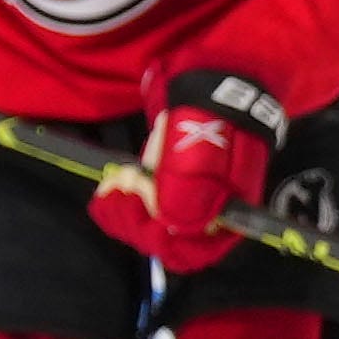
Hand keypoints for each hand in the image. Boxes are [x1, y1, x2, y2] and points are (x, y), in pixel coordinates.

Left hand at [95, 67, 284, 271]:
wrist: (211, 87)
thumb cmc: (215, 116)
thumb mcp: (205, 146)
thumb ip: (189, 186)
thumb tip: (169, 225)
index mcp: (225, 213)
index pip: (190, 251)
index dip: (161, 236)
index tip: (145, 201)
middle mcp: (202, 218)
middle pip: (160, 243)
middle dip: (134, 215)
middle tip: (128, 178)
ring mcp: (178, 205)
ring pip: (140, 230)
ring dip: (120, 207)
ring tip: (121, 175)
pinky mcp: (157, 194)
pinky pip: (129, 216)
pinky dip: (113, 203)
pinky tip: (114, 180)